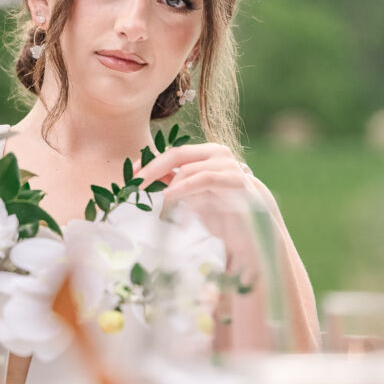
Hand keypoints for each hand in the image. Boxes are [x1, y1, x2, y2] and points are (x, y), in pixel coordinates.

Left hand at [134, 143, 256, 204]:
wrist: (254, 231)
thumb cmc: (222, 213)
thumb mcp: (191, 196)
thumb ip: (174, 181)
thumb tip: (146, 174)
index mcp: (206, 153)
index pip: (171, 152)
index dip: (148, 162)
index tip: (129, 176)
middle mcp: (217, 153)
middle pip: (176, 154)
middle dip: (151, 169)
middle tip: (132, 185)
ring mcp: (228, 165)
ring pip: (188, 167)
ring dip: (166, 184)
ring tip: (150, 199)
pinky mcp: (235, 180)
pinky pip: (203, 179)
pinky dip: (183, 187)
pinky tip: (168, 198)